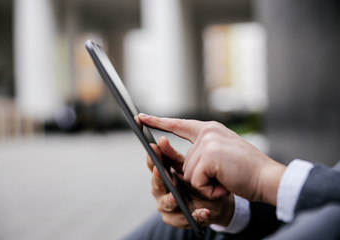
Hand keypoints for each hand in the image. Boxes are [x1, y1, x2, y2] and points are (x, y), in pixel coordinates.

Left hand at [139, 114, 285, 204]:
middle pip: (184, 163)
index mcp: (209, 129)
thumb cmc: (245, 171)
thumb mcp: (220, 156)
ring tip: (226, 178)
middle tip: (224, 175)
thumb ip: (200, 152)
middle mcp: (207, 132)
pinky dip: (209, 190)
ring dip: (206, 184)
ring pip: (188, 174)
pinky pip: (195, 181)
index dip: (158, 122)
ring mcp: (207, 142)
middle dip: (201, 178)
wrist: (267, 178)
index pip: (178, 125)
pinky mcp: (208, 155)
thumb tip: (172, 153)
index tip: (141, 118)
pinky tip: (224, 184)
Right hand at [147, 136, 234, 227]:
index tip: (152, 149)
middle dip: (158, 178)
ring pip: (165, 204)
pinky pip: (184, 219)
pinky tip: (204, 212)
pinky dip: (195, 215)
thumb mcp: (187, 167)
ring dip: (170, 200)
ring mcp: (167, 206)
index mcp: (162, 176)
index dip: (151, 159)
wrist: (214, 201)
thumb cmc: (196, 181)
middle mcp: (161, 191)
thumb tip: (161, 140)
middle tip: (160, 171)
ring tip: (175, 197)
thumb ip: (173, 156)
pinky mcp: (177, 220)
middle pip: (156, 185)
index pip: (153, 167)